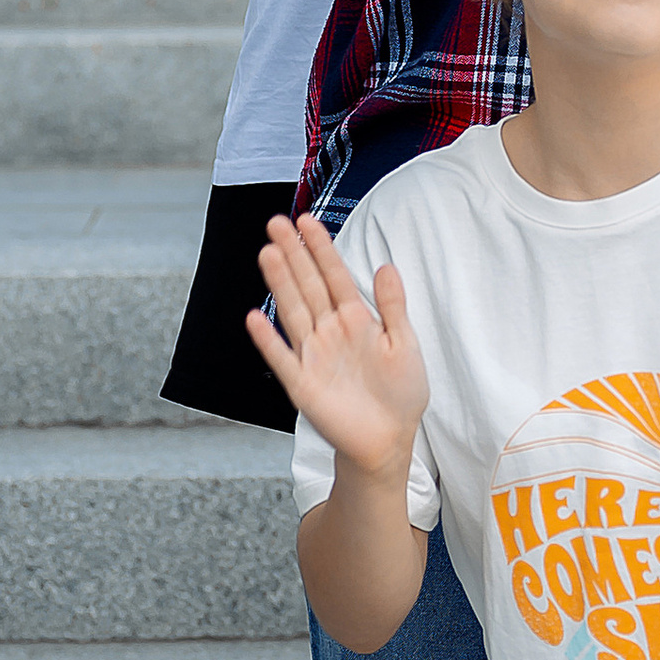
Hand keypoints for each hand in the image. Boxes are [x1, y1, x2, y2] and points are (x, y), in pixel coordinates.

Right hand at [247, 214, 429, 472]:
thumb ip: (393, 306)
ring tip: (268, 253)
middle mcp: (330, 331)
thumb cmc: (400, 393)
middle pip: (309, 286)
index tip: (307, 220)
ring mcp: (313, 356)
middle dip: (294, 254)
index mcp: (356, 319)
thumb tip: (386, 265)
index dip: (321, 248)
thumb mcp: (404, 344)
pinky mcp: (302, 385)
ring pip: (293, 312)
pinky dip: (269, 340)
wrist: (389, 440)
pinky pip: (282, 358)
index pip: (334, 275)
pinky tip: (255, 317)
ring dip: (281, 284)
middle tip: (276, 223)